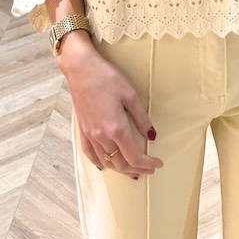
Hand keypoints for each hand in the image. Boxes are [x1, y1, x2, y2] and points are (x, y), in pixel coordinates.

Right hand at [58, 33, 163, 178]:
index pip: (134, 157)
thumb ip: (141, 118)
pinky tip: (105, 165)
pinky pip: (90, 154)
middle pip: (121, 163)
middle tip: (149, 168)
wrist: (81, 68)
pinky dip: (100, 163)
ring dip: (121, 169)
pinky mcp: (82, 130)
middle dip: (137, 169)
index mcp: (116, 128)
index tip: (158, 164)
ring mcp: (90, 135)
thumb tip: (151, 135)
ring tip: (132, 170)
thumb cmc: (106, 77)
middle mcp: (101, 136)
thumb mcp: (129, 94)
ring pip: (106, 162)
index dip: (147, 164)